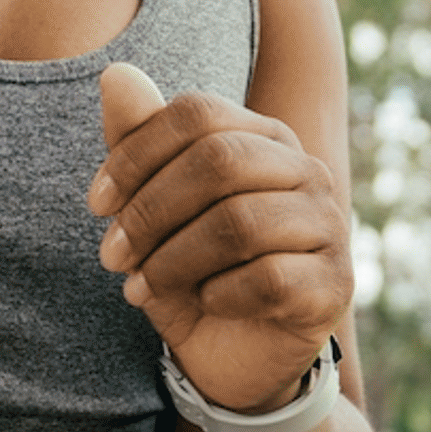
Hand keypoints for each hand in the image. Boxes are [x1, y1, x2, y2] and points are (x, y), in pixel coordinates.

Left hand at [87, 64, 353, 415]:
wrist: (232, 358)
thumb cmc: (191, 271)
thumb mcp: (152, 210)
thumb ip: (138, 143)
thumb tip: (114, 72)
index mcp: (264, 138)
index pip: (196, 114)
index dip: (136, 154)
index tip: (97, 205)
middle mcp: (306, 171)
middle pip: (218, 161)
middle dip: (150, 211)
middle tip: (112, 255)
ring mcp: (329, 227)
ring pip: (240, 223)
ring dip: (173, 260)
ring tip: (141, 288)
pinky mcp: (334, 285)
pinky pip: (268, 279)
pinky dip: (218, 294)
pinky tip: (202, 303)